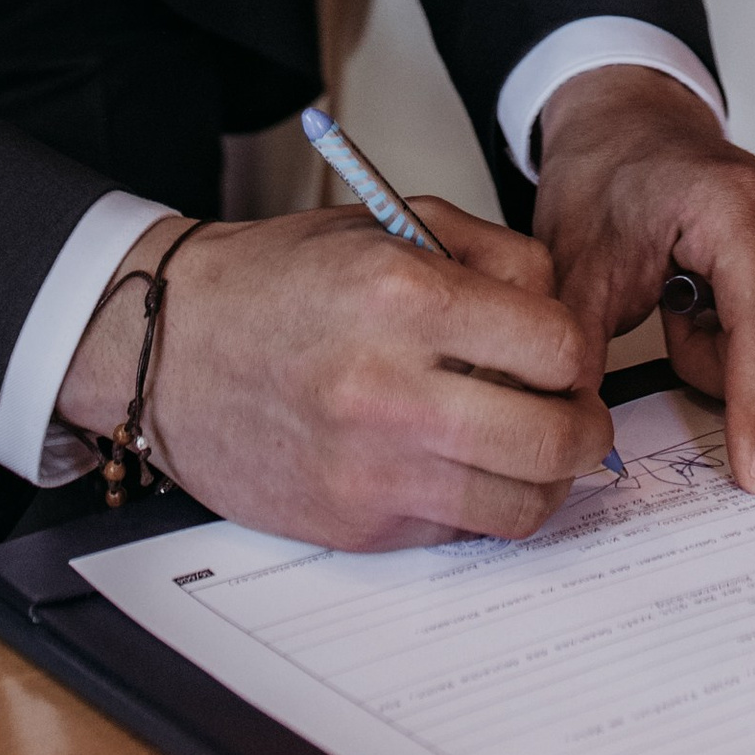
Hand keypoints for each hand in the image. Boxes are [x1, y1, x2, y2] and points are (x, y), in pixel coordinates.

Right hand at [56, 203, 609, 549]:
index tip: (565, 352)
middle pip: (555, 438)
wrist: (168, 346)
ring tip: (529, 446)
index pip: (557, 345)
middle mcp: (391, 390)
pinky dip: (477, 502)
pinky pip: (459, 530)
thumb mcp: (389, 225)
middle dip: (586, 426)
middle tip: (576, 411)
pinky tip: (456, 463)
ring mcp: (371, 471)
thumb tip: (564, 319)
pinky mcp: (355, 527)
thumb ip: (492, 258)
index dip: (577, 350)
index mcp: (404, 297)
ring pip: (520, 505)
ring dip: (546, 479)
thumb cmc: (279, 280)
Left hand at [532, 67, 754, 496]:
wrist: (636, 135)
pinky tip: (728, 299)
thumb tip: (577, 421)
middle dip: (717, 365)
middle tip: (673, 310)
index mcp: (738, 205)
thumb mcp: (576, 261)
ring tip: (698, 298)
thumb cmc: (613, 180)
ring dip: (740, 356)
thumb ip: (580, 343)